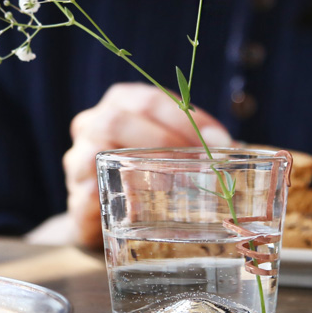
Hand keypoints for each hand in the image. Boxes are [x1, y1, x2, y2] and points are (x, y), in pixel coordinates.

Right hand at [63, 82, 232, 247]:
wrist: (107, 212)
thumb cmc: (147, 167)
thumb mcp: (170, 145)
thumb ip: (198, 142)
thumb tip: (236, 148)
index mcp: (120, 103)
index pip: (149, 99)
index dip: (187, 119)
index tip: (220, 142)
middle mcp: (92, 124)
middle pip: (116, 120)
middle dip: (161, 140)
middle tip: (198, 166)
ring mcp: (77, 161)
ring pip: (95, 153)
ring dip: (137, 169)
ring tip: (172, 185)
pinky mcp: (75, 201)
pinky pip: (89, 196)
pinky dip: (118, 201)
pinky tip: (142, 210)